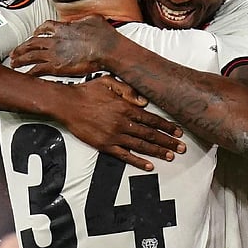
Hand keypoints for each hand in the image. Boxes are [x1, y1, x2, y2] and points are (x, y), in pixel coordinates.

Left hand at [11, 16, 122, 76]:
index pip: (45, 27)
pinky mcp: (57, 66)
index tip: (34, 33)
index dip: (38, 30)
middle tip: (15, 51)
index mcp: (64, 29)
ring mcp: (55, 54)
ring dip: (21, 59)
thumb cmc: (104, 36)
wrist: (107, 49)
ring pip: (31, 55)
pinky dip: (30, 72)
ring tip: (14, 63)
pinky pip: (38, 69)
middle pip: (32, 43)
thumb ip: (85, 19)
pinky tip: (26, 75)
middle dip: (22, 47)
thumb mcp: (94, 20)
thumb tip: (85, 19)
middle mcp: (55, 40)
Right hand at [56, 76, 185, 171]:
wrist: (66, 104)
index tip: (178, 132)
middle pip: (151, 134)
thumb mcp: (109, 82)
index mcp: (126, 108)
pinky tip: (149, 165)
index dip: (167, 126)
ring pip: (141, 145)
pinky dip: (138, 161)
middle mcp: (122, 123)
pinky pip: (125, 155)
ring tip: (171, 156)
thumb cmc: (86, 91)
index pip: (152, 119)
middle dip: (168, 142)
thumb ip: (128, 91)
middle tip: (181, 148)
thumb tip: (144, 102)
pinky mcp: (105, 145)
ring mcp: (114, 135)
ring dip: (158, 152)